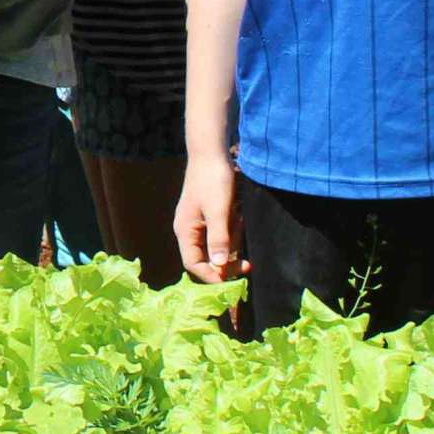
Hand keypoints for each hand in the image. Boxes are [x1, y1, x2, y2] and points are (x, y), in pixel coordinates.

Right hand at [175, 154, 244, 283]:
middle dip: (227, 263)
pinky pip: (221, 234)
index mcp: (185, 231)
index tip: (233, 281)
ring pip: (216, 248)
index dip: (212, 276)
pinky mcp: (209, 217)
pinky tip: (238, 216)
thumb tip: (220, 265)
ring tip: (239, 222)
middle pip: (205, 260)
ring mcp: (199, 224)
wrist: (211, 152)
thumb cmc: (213, 179)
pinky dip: (232, 232)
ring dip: (231, 243)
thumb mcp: (218, 210)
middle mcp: (189, 231)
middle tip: (248, 265)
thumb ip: (218, 238)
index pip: (194, 264)